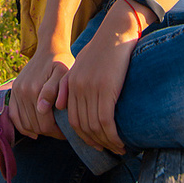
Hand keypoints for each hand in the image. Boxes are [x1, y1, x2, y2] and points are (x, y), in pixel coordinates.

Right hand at [9, 44, 74, 139]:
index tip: (67, 133)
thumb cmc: (61, 62)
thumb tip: (42, 108)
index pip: (45, 125)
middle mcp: (23, 92)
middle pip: (35, 126)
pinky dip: (22, 127)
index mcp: (35, 89)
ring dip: (37, 130)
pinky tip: (34, 132)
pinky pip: (13, 116)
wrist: (49, 48)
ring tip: (51, 128)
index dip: (57, 132)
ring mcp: (16, 91)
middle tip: (61, 131)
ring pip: (24, 124)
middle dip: (49, 132)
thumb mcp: (63, 73)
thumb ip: (53, 90)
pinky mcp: (13, 91)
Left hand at [56, 1, 138, 155]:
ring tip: (118, 149)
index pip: (73, 120)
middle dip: (95, 143)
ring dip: (107, 143)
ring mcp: (91, 89)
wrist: (116, 32)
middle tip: (109, 151)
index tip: (96, 144)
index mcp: (71, 84)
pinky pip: (106, 121)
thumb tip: (62, 106)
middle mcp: (77, 88)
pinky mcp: (106, 89)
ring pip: (94, 127)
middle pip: (82, 126)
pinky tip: (121, 143)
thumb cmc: (103, 48)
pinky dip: (113, 136)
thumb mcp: (81, 65)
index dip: (84, 137)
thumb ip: (70, 85)